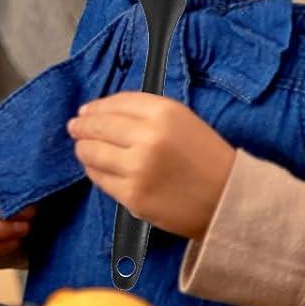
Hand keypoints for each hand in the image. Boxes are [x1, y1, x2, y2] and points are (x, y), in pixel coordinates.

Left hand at [68, 92, 233, 239]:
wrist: (230, 201)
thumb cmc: (204, 156)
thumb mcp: (180, 118)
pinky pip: (100, 179)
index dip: (94, 108)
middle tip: (74, 128)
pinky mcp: (133, 197)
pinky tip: (98, 168)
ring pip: (91, 153)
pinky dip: (95, 171)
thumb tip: (94, 111)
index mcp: (162, 113)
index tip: (84, 112)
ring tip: (83, 148)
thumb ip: (140, 109)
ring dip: (83, 149)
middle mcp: (147, 138)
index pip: (112, 104)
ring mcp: (138, 169)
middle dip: (81, 127)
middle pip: (97, 127)